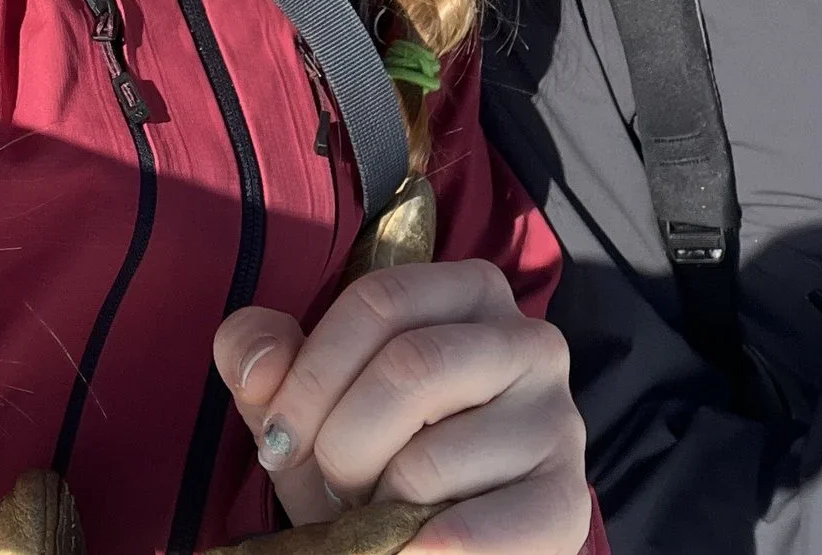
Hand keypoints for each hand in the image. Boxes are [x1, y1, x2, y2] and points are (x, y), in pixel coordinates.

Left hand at [213, 259, 590, 554]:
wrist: (437, 540)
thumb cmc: (375, 458)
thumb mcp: (312, 404)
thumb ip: (266, 359)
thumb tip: (257, 362)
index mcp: (471, 292)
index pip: (380, 300)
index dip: (310, 374)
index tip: (278, 438)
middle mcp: (531, 341)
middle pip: (410, 367)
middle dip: (341, 444)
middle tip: (332, 487)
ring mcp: (557, 421)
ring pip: (430, 460)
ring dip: (378, 507)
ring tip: (382, 513)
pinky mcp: (564, 502)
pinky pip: (475, 531)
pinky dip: (423, 551)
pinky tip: (409, 548)